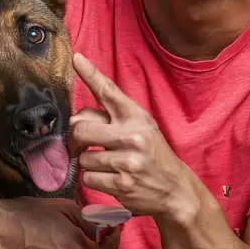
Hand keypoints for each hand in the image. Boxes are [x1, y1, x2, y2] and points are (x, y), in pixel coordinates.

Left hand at [69, 53, 196, 219]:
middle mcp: (132, 135)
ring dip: (89, 162)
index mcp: (136, 116)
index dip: (90, 74)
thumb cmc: (152, 154)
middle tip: (82, 144)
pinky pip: (89, 178)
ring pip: (83, 157)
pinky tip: (111, 178)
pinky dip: (95, 180)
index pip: (108, 91)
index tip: (76, 58)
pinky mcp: (122, 184)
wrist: (175, 190)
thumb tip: (74, 120)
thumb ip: (111, 119)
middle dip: (76, 138)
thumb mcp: (141, 128)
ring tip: (108, 164)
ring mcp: (127, 160)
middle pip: (81, 128)